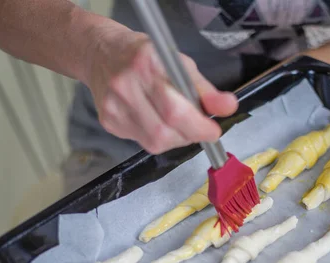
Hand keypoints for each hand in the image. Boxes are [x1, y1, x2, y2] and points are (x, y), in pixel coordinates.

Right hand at [84, 26, 237, 154]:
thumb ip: (204, 89)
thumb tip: (229, 107)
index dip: (198, 126)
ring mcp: (114, 107)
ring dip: (176, 139)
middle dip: (189, 135)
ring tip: (179, 124)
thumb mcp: (179, 62)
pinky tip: (158, 121)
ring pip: (154, 142)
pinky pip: (142, 142)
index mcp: (146, 65)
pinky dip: (158, 137)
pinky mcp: (109, 122)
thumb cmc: (144, 56)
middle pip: (163, 131)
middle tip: (199, 128)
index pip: (175, 109)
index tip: (213, 130)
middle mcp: (125, 87)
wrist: (101, 53)